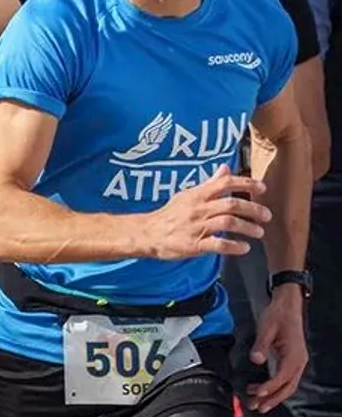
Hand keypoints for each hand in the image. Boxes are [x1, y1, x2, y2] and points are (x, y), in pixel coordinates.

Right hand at [138, 167, 267, 258]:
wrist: (148, 233)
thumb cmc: (170, 214)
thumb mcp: (188, 195)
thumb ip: (209, 184)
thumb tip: (225, 168)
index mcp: (197, 195)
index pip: (224, 183)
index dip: (245, 183)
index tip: (262, 188)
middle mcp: (198, 209)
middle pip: (231, 204)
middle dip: (253, 209)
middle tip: (267, 215)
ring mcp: (196, 227)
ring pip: (228, 223)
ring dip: (247, 227)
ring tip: (259, 232)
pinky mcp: (194, 245)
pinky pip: (218, 245)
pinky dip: (234, 246)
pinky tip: (244, 248)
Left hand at [247, 287, 307, 412]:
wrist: (287, 305)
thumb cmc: (278, 315)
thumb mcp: (266, 329)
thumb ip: (261, 345)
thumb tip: (256, 359)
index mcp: (294, 354)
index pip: (283, 376)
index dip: (270, 387)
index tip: (258, 394)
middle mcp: (298, 361)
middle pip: (288, 387)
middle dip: (273, 399)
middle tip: (257, 407)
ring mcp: (297, 361)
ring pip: (287, 385)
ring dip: (273, 396)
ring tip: (256, 403)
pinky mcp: (291, 360)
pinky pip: (285, 379)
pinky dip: (275, 387)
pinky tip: (261, 390)